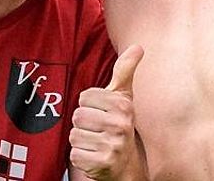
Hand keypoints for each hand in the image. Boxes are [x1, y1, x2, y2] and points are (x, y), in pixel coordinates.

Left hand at [70, 45, 143, 179]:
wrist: (127, 167)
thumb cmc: (119, 126)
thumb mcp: (123, 99)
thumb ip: (125, 71)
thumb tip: (138, 46)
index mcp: (123, 106)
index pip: (84, 97)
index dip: (89, 106)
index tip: (101, 113)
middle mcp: (121, 126)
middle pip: (77, 116)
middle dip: (84, 124)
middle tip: (98, 130)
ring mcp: (113, 146)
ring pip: (74, 135)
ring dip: (81, 141)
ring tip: (96, 143)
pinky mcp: (102, 164)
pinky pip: (74, 154)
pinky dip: (81, 157)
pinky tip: (94, 157)